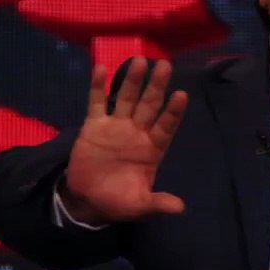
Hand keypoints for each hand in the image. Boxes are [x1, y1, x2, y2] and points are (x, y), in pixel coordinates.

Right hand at [62, 57, 188, 223]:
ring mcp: (116, 126)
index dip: (173, 112)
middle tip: (165, 65)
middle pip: (149, 105)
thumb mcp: (139, 205)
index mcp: (152, 148)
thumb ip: (158, 203)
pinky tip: (101, 68)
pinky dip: (98, 86)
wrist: (88, 201)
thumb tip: (180, 208)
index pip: (166, 126)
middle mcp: (137, 132)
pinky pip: (97, 103)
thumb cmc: (118, 201)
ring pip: (127, 98)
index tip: (182, 95)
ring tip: (140, 60)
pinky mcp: (94, 126)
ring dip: (132, 80)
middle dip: (157, 86)